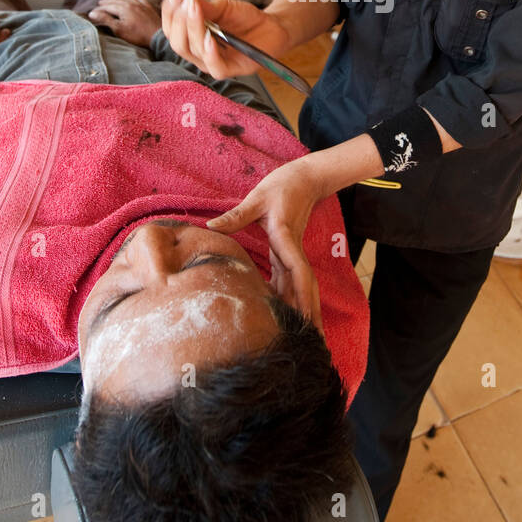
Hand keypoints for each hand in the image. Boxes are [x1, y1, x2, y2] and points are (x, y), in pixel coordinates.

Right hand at [87, 0, 160, 45]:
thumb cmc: (137, 34)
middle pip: (116, 0)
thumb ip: (105, 19)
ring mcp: (141, 5)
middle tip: (100, 3)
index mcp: (123, 8)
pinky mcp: (149, 8)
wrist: (157, 36)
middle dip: (107, 2)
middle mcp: (132, 3)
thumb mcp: (118, 29)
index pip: (107, 6)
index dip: (99, 9)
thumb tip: (93, 13)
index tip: (93, 11)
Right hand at [161, 0, 286, 78]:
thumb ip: (202, 6)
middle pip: (178, 42)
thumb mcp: (222, 7)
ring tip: (195, 9)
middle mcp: (198, 54)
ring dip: (192, 28)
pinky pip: (214, 66)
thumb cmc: (245, 18)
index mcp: (192, 39)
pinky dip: (209, 51)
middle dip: (179, 20)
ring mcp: (212, 63)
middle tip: (187, 1)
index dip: (169, 11)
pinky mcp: (230, 70)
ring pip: (193, 51)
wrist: (271, 26)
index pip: (171, 29)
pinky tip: (209, 37)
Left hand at [206, 157, 323, 329]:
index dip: (301, 295)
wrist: (305, 179)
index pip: (298, 271)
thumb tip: (210, 225)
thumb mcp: (257, 198)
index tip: (305, 317)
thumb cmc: (281, 186)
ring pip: (299, 288)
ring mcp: (292, 255)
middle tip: (311, 342)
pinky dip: (290, 299)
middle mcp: (292, 251)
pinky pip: (290, 282)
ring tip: (303, 338)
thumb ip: (236, 215)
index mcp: (286, 239)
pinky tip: (282, 316)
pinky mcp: (288, 255)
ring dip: (302, 310)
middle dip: (309, 314)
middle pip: (304, 288)